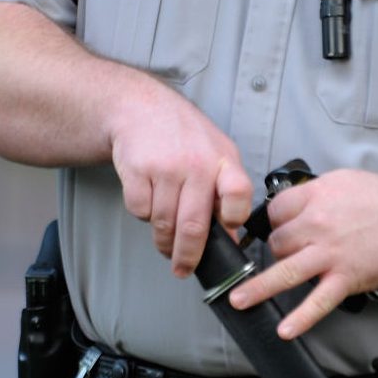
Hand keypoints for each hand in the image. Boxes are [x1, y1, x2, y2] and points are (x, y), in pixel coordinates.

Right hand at [108, 87, 252, 276]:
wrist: (141, 108)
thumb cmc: (184, 135)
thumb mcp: (218, 154)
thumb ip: (227, 193)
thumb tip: (230, 238)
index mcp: (224, 161)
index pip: (239, 195)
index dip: (234, 219)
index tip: (227, 231)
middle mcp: (197, 164)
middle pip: (194, 226)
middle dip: (188, 257)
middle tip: (184, 269)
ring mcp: (166, 168)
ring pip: (163, 224)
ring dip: (163, 240)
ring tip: (165, 240)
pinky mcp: (137, 171)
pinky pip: (140, 211)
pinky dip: (143, 215)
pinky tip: (150, 200)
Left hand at [229, 169, 377, 338]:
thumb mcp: (342, 180)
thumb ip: (313, 193)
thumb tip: (292, 205)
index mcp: (315, 197)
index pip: (275, 211)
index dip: (274, 221)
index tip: (278, 228)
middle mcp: (317, 225)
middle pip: (276, 241)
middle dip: (278, 249)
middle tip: (291, 253)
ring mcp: (329, 254)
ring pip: (284, 271)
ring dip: (257, 288)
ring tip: (238, 300)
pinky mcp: (345, 278)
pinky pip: (318, 301)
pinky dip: (301, 318)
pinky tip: (284, 330)